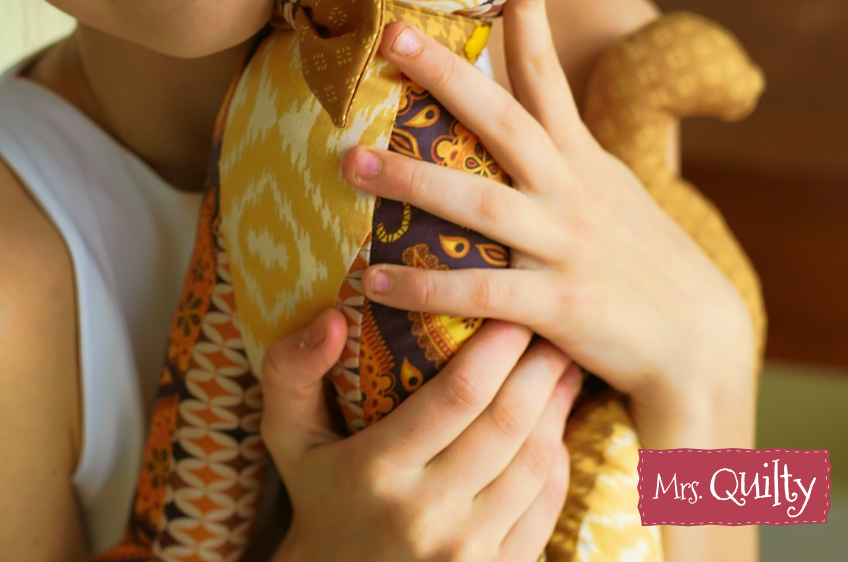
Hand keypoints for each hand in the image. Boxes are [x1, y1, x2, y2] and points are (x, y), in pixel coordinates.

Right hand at [261, 307, 579, 561]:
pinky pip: (545, 508)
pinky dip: (557, 459)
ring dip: (556, 406)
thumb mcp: (288, 433)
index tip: (511, 310)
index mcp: (377, 471)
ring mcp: (466, 553)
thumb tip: (334, 317)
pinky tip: (555, 424)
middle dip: (537, 365)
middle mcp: (426, 516)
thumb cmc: (317, 494)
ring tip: (560, 365)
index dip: (496, 346)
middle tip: (548, 327)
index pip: (458, 394)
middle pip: (507, 423)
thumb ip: (292, 369)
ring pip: (535, 463)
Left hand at [341, 0, 756, 455]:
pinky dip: (425, 285)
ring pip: (479, 203)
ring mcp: (564, 244)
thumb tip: (520, 109)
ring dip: (411, 182)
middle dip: (447, 75)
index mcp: (579, 156)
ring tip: (352, 162)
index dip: (533, 16)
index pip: (549, 73)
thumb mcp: (609, 188)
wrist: (700, 339)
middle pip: (503, 119)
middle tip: (390, 35)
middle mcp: (569, 189)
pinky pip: (480, 293)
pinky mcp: (559, 304)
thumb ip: (564, 150)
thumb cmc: (641, 258)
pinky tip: (374, 281)